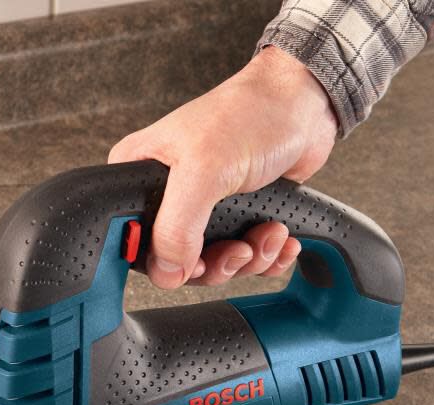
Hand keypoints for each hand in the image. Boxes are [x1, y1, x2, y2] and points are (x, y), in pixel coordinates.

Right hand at [108, 45, 338, 287]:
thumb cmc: (248, 115)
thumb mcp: (203, 171)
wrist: (301, 104)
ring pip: (214, 264)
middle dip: (217, 263)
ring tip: (268, 232)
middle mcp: (166, 195)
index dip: (161, 262)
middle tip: (239, 248)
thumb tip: (168, 271)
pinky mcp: (235, 216)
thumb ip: (177, 227)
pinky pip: (243, 257)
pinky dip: (266, 255)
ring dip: (248, 257)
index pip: (131, 240)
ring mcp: (202, 209)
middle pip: (176, 261)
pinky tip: (280, 237)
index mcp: (139, 177)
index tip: (192, 263)